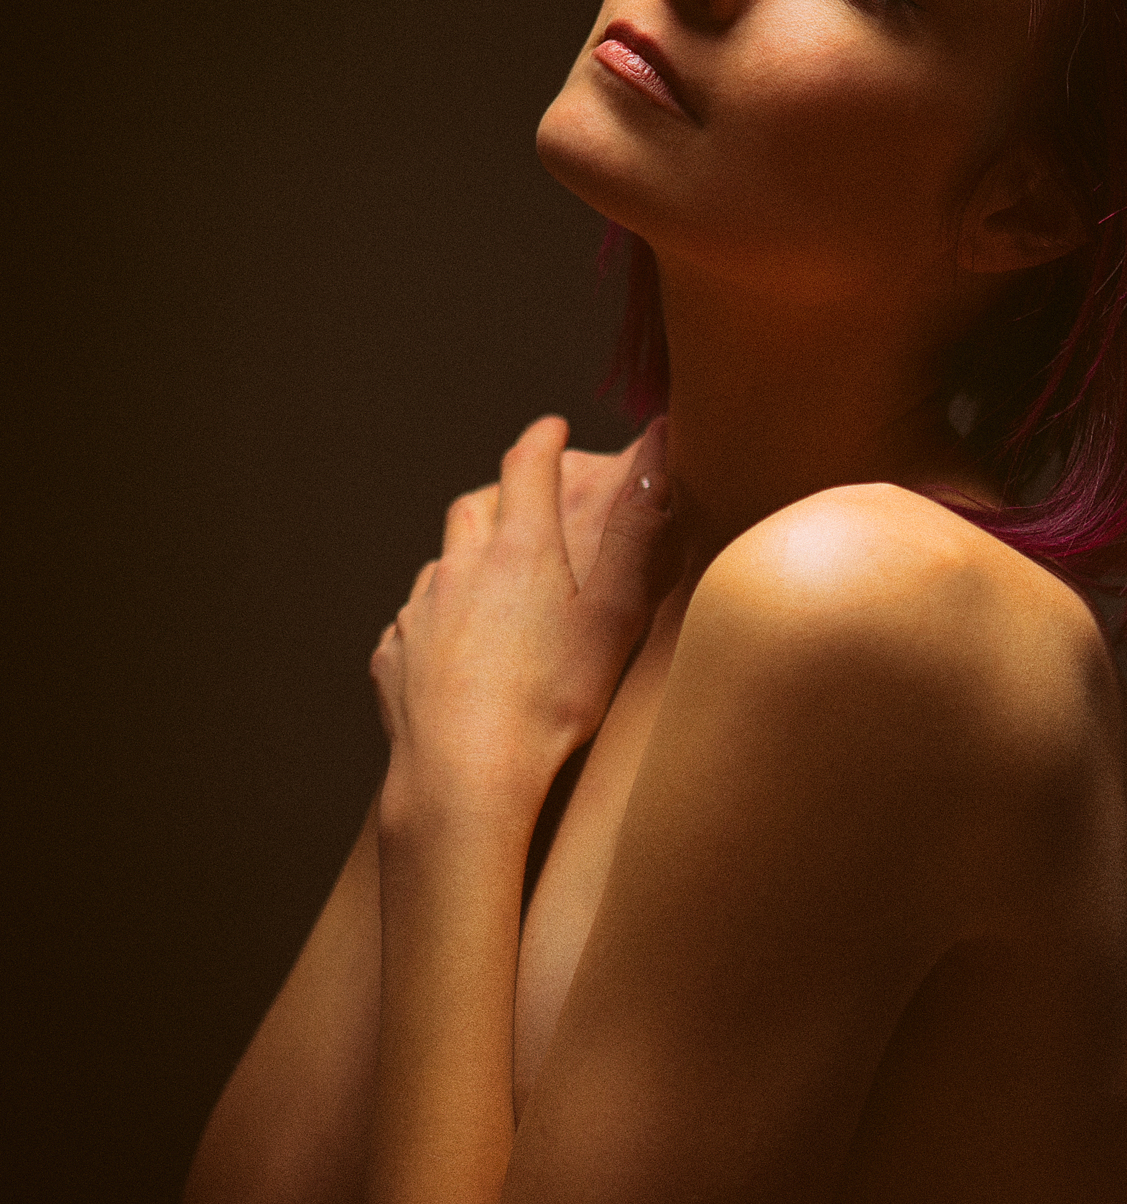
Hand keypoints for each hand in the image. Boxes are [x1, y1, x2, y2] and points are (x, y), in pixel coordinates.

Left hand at [370, 416, 679, 824]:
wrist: (464, 776)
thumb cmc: (552, 702)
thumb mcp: (615, 617)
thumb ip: (638, 535)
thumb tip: (657, 456)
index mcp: (520, 551)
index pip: (527, 466)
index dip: (543, 439)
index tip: (553, 427)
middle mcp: (459, 569)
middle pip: (472, 508)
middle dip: (500, 496)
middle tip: (525, 505)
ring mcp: (418, 613)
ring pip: (440, 567)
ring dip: (466, 563)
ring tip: (493, 589)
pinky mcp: (393, 658)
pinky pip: (413, 625)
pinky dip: (438, 622)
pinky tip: (457, 652)